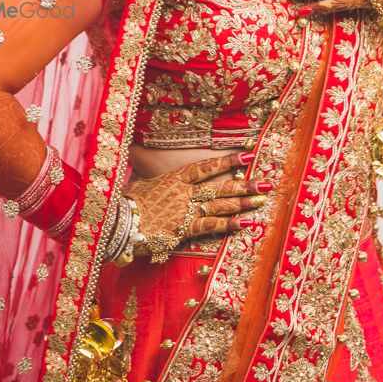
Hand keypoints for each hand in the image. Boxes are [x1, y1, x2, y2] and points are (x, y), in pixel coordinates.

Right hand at [121, 151, 267, 250]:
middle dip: (244, 184)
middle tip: (266, 183)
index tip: (249, 152)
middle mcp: (184, 192)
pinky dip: (228, 225)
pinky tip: (244, 224)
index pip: (207, 166)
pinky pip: (210, 226)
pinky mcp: (182, 229)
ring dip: (242, 203)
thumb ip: (153, 183)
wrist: (116, 222)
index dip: (229, 159)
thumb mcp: (140, 186)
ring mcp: (185, 210)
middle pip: (220, 185)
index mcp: (175, 178)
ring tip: (260, 201)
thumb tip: (152, 181)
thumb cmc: (125, 204)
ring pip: (220, 205)